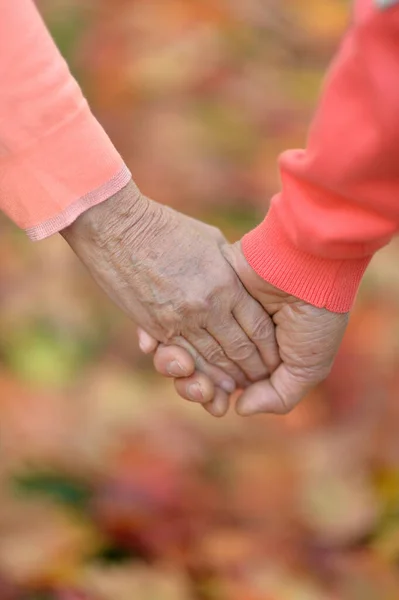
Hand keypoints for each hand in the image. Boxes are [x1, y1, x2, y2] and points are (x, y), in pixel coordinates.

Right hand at [61, 183, 279, 398]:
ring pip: (212, 360)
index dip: (270, 348)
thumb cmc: (167, 228)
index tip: (276, 357)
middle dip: (253, 369)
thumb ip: (230, 268)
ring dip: (227, 378)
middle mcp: (206, 307)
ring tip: (237, 387)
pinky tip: (208, 382)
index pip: (258, 327)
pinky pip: (182, 357)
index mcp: (225, 283)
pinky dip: (198, 373)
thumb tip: (244, 285)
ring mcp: (179, 320)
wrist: (117, 228)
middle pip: (239, 350)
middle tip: (261, 379)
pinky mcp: (155, 328)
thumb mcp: (210, 242)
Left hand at [140, 241, 348, 415]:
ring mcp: (215, 314)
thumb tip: (238, 407)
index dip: (214, 398)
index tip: (215, 406)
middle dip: (193, 385)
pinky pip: (173, 317)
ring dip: (175, 362)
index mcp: (257, 356)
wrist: (307, 265)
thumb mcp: (308, 367)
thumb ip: (277, 396)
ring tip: (184, 366)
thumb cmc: (314, 318)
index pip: (225, 383)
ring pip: (182, 345)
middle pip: (198, 368)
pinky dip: (163, 334)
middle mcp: (232, 336)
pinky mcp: (200, 293)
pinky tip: (158, 345)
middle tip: (200, 390)